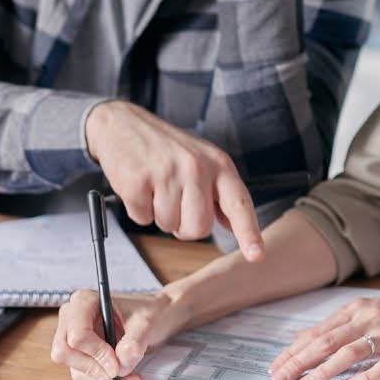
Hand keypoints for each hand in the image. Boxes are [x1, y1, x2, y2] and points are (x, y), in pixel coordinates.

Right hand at [51, 289, 189, 379]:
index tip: (117, 366)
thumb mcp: (147, 323)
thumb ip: (133, 343)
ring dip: (102, 379)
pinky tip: (127, 378)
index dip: (96, 354)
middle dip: (94, 369)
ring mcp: (73, 336)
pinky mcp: (80, 354)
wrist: (156, 317)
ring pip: (74, 368)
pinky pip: (84, 375)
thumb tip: (120, 367)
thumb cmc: (149, 312)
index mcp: (84, 301)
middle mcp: (72, 318)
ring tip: (132, 378)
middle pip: (65, 353)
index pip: (77, 334)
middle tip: (119, 377)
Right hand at [85, 100, 264, 259]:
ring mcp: (167, 173)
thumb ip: (219, 192)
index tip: (257, 256)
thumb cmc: (166, 147)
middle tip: (174, 201)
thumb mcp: (202, 160)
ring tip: (155, 186)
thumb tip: (232, 225)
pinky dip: (138, 209)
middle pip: (199, 228)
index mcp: (218, 164)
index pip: (239, 203)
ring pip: (169, 226)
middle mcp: (196, 167)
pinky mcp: (138, 181)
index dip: (249, 233)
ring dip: (159, 215)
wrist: (122, 123)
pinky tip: (139, 185)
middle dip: (184, 226)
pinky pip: (142, 219)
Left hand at [268, 292, 379, 379]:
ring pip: (349, 353)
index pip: (317, 332)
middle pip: (326, 342)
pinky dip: (365, 377)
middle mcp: (367, 319)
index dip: (294, 350)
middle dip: (299, 362)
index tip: (275, 366)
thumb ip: (336, 324)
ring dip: (325, 370)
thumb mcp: (366, 310)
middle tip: (279, 378)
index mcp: (355, 310)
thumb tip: (302, 337)